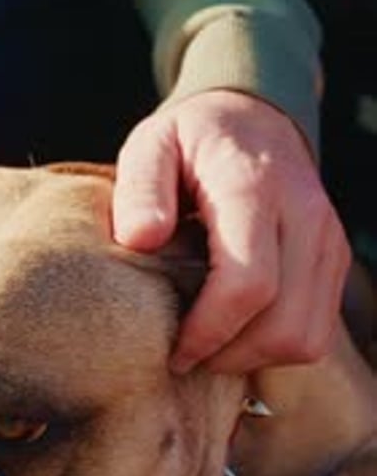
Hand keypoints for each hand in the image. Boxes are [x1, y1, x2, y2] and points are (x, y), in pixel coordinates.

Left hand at [113, 90, 350, 373]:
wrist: (256, 118)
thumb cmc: (194, 139)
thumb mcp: (151, 144)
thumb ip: (140, 189)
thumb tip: (140, 240)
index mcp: (255, 188)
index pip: (249, 284)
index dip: (210, 331)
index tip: (173, 350)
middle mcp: (305, 217)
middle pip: (284, 324)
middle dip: (230, 355)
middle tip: (186, 356)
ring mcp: (329, 242)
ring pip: (307, 337)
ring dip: (255, 357)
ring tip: (211, 346)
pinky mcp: (335, 261)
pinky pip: (317, 331)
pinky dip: (277, 346)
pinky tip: (239, 331)